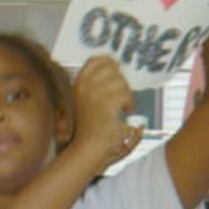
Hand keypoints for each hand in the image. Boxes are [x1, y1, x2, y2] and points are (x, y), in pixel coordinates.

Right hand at [70, 56, 141, 170]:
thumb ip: (96, 86)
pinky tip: (126, 110)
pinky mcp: (106, 104)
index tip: (118, 68)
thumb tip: (115, 71)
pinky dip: (129, 103)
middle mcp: (85, 86)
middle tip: (122, 95)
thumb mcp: (85, 101)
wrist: (87, 147)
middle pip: (112, 69)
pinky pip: (126, 94)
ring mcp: (95, 94)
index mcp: (79, 83)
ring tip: (124, 106)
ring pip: (121, 82)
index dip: (110, 62)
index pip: (95, 61)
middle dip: (122, 81)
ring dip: (127, 94)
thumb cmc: (89, 129)